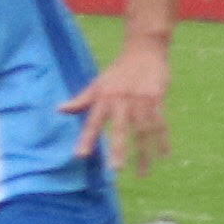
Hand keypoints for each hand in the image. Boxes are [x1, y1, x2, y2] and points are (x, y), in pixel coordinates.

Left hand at [71, 35, 167, 168]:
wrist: (144, 50)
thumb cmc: (119, 70)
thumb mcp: (97, 84)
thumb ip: (80, 100)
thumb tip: (59, 110)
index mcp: (104, 98)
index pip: (93, 122)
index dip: (87, 139)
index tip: (81, 156)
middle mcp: (122, 101)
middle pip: (121, 130)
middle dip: (119, 150)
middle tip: (116, 170)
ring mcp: (142, 101)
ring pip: (143, 132)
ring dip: (144, 153)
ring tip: (142, 173)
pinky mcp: (158, 99)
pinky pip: (161, 124)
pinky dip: (163, 141)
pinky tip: (164, 156)